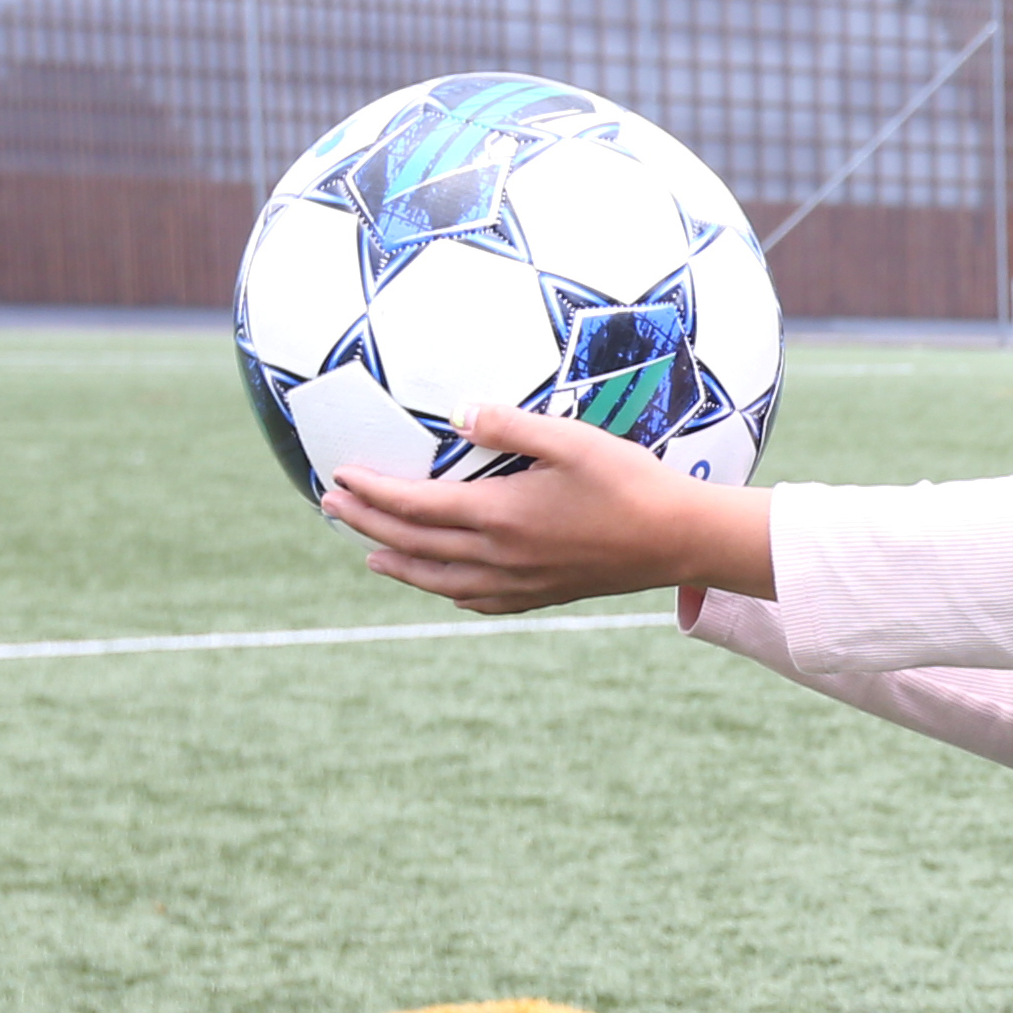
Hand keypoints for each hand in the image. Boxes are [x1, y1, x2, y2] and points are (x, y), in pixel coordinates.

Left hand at [321, 407, 764, 614]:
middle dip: (368, 524)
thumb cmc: (631, 482)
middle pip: (416, 544)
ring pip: (442, 580)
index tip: (338, 478)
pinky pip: (483, 601)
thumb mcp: (572, 440)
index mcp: (499, 515)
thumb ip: (509, 425)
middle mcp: (501, 556)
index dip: (371, 493)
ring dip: (400, 566)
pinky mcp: (547, 593)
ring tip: (370, 555)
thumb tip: (457, 411)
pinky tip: (445, 588)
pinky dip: (451, 593)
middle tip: (332, 508)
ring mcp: (523, 581)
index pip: (416, 506)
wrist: (680, 539)